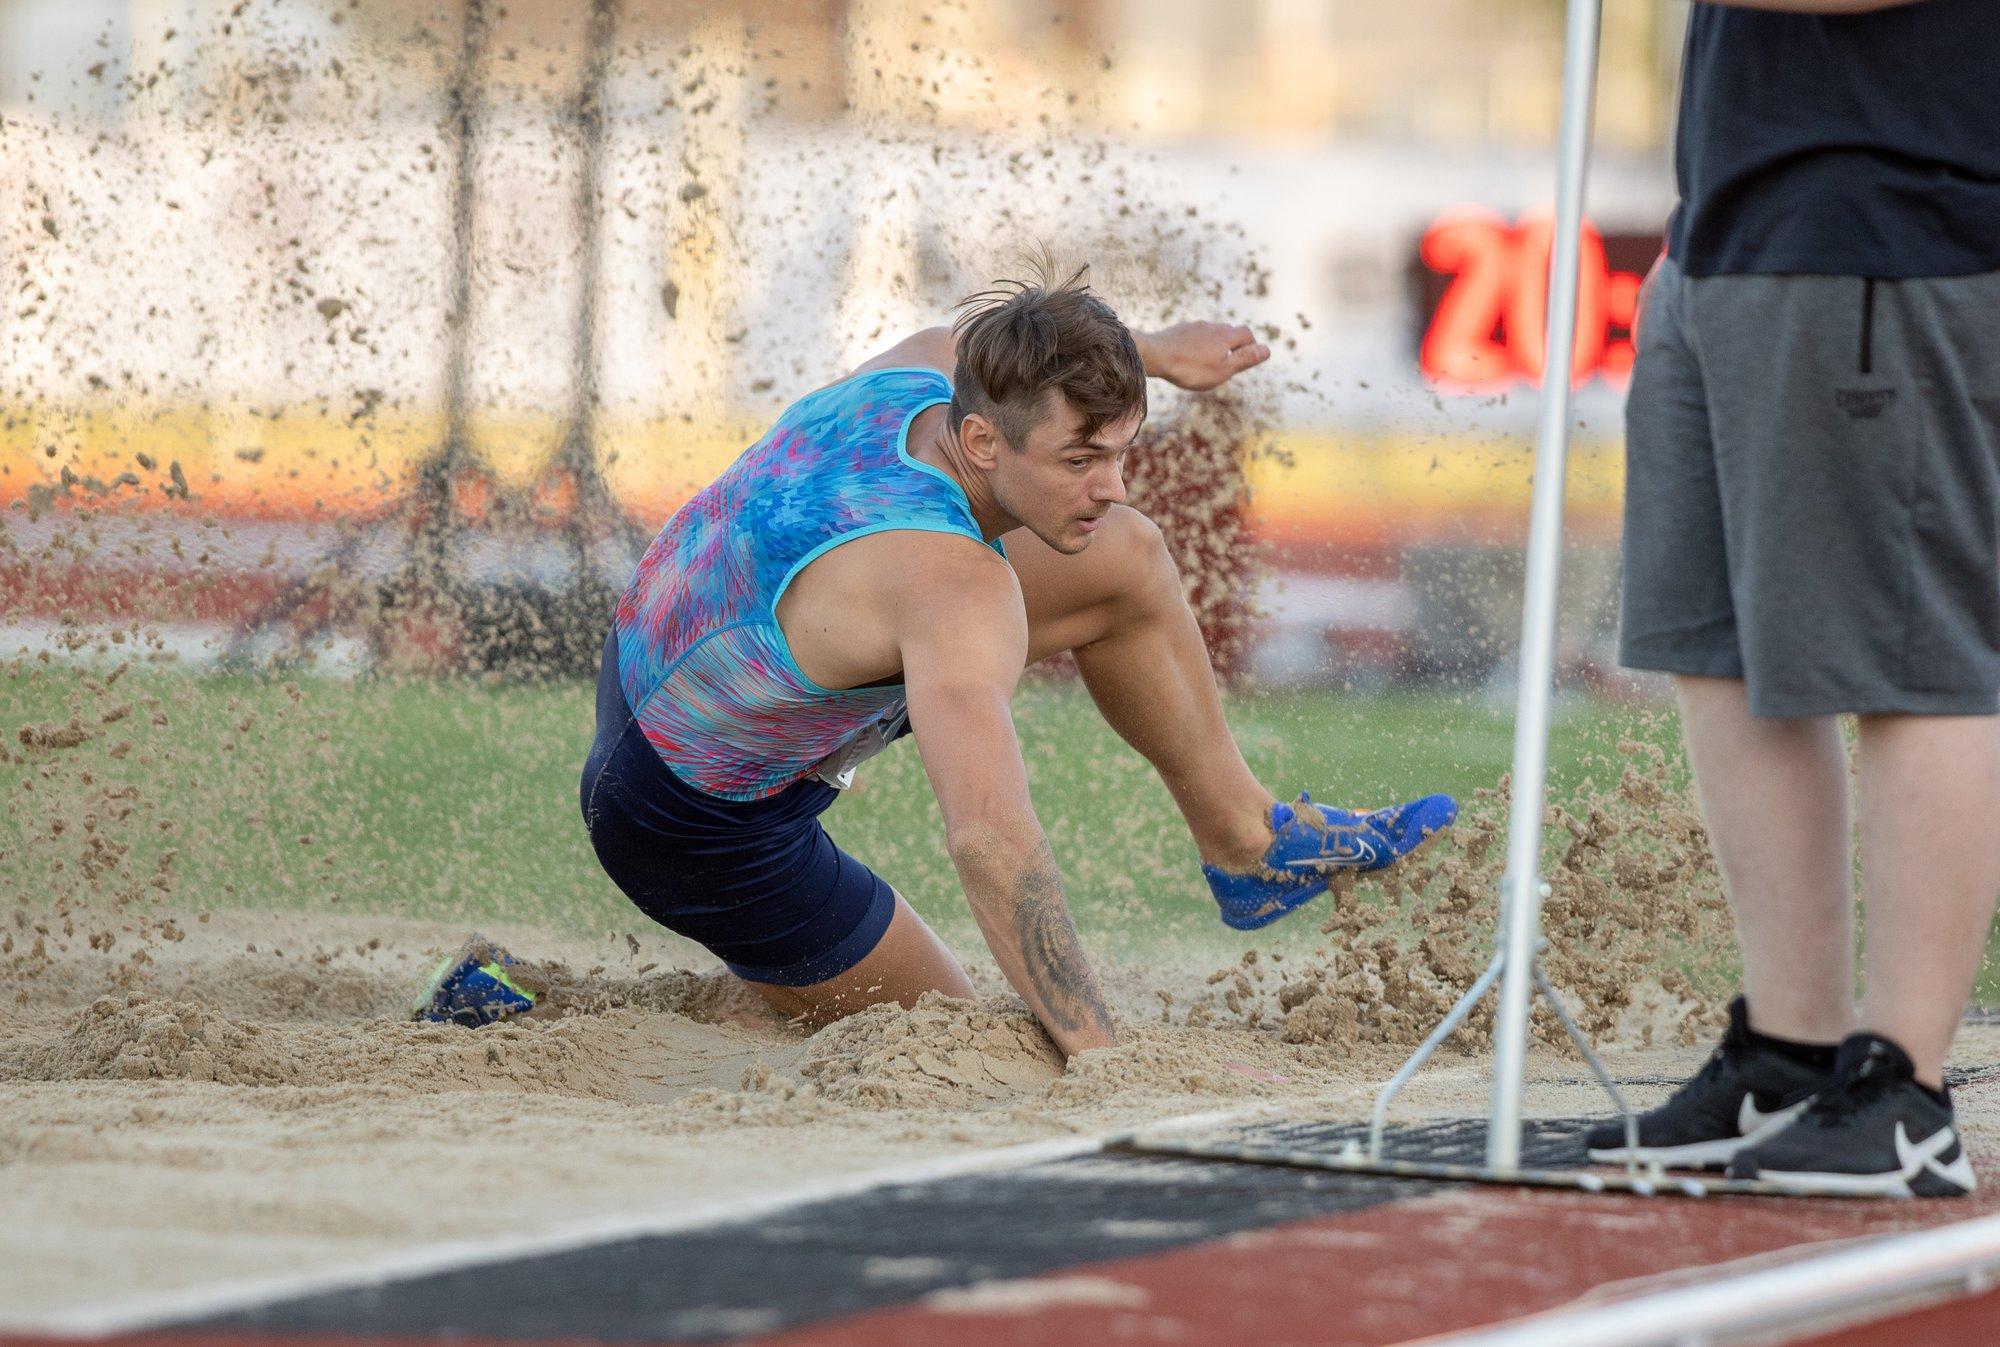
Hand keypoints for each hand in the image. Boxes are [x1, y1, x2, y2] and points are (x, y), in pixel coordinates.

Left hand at [1140, 321, 1271, 391]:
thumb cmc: (1191, 368)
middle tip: (1229, 362)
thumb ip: (1245, 359)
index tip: (1248, 358)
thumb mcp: (1223, 370)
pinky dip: (1197, 343)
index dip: (1251, 345)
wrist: (1155, 355)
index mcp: (1226, 336)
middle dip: (1233, 344)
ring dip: (1214, 343)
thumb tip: (1268, 350)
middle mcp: (1212, 326)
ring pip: (1211, 332)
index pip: (1247, 334)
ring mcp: (1194, 326)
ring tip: (1208, 361)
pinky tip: (1189, 355)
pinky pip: (1194, 334)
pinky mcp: (1179, 329)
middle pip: (1230, 331)